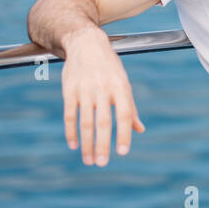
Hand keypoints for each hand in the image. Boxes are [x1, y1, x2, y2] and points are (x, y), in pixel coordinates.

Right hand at [61, 26, 144, 165]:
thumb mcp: (123, 83)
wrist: (86, 44)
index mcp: (120, 88)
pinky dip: (71, 131)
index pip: (123, 115)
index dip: (123, 134)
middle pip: (102, 122)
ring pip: (85, 121)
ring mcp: (84, 90)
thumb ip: (130, 108)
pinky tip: (74, 145)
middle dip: (102, 145)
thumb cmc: (109, 68)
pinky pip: (69, 115)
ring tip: (88, 160)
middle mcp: (102, 89)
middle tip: (101, 163)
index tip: (122, 152)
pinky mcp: (69, 90)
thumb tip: (140, 130)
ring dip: (86, 143)